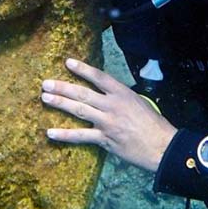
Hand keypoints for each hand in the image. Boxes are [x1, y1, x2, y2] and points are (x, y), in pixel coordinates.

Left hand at [42, 58, 177, 172]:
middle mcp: (113, 105)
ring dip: (60, 103)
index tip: (68, 62)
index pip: (99, 77)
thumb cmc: (154, 125)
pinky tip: (50, 132)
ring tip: (45, 97)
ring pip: (79, 110)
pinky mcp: (105, 139)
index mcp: (123, 93)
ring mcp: (107, 122)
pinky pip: (80, 135)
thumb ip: (121, 98)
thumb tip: (106, 96)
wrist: (162, 146)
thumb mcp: (139, 103)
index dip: (83, 69)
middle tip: (45, 83)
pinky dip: (64, 134)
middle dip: (62, 87)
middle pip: (83, 93)